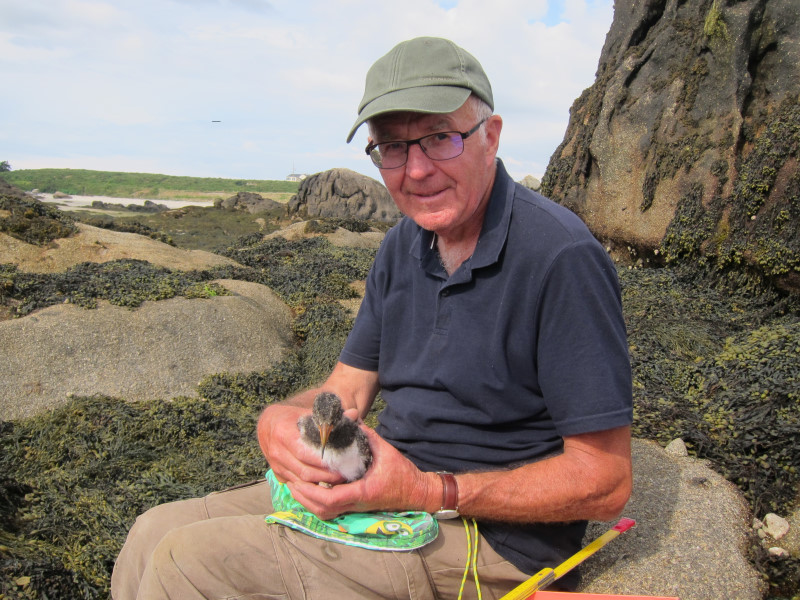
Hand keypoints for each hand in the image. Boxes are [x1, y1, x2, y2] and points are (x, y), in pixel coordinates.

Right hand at [257, 403, 344, 486]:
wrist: (269, 425)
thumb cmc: (293, 417)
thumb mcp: (309, 412)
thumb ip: (331, 416)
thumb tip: (354, 414)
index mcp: (284, 432)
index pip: (306, 452)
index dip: (324, 460)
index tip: (342, 462)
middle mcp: (277, 451)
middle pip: (305, 470)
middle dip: (326, 476)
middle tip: (345, 475)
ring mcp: (276, 465)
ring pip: (301, 481)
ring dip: (321, 483)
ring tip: (339, 481)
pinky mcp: (278, 474)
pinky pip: (296, 485)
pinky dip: (312, 487)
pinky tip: (325, 485)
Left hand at [286, 426, 438, 520]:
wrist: (416, 491)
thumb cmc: (401, 471)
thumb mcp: (384, 449)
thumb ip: (364, 434)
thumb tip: (348, 418)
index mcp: (363, 490)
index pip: (332, 497)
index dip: (313, 491)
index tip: (300, 479)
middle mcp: (357, 503)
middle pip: (324, 510)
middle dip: (305, 499)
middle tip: (291, 483)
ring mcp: (356, 508)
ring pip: (326, 514)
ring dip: (309, 503)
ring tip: (296, 488)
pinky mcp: (356, 508)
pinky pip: (332, 512)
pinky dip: (317, 505)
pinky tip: (310, 493)